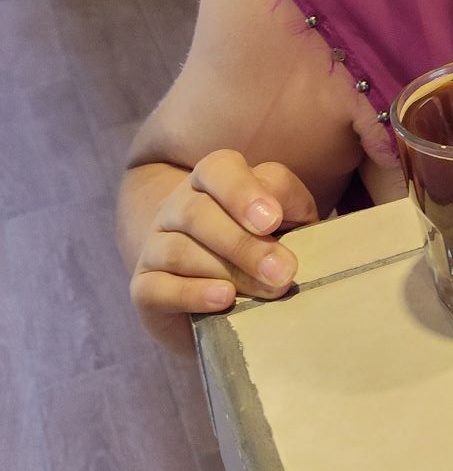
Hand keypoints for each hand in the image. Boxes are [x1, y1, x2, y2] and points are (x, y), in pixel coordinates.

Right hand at [130, 152, 317, 348]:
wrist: (225, 301)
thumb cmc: (265, 250)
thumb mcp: (290, 225)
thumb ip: (291, 210)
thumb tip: (285, 217)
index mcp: (213, 180)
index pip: (220, 169)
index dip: (244, 192)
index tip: (273, 221)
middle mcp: (177, 206)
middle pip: (199, 212)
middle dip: (244, 244)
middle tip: (284, 271)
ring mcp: (154, 246)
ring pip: (179, 249)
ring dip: (227, 271)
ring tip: (267, 291)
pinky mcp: (144, 288)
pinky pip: (157, 287)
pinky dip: (192, 293)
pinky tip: (223, 299)